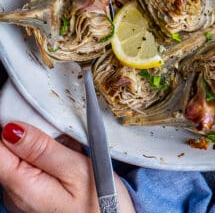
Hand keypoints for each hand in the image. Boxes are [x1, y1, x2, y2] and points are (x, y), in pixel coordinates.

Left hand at [0, 122, 134, 212]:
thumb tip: (12, 128)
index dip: (10, 125)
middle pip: (7, 150)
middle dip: (30, 133)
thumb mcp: (76, 170)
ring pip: (19, 157)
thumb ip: (43, 149)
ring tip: (68, 147)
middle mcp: (16, 194)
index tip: (32, 116)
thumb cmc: (100, 204)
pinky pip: (30, 167)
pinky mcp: (33, 196)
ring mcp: (22, 197)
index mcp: (23, 186)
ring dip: (40, 143)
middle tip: (61, 133)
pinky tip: (66, 158)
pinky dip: (46, 155)